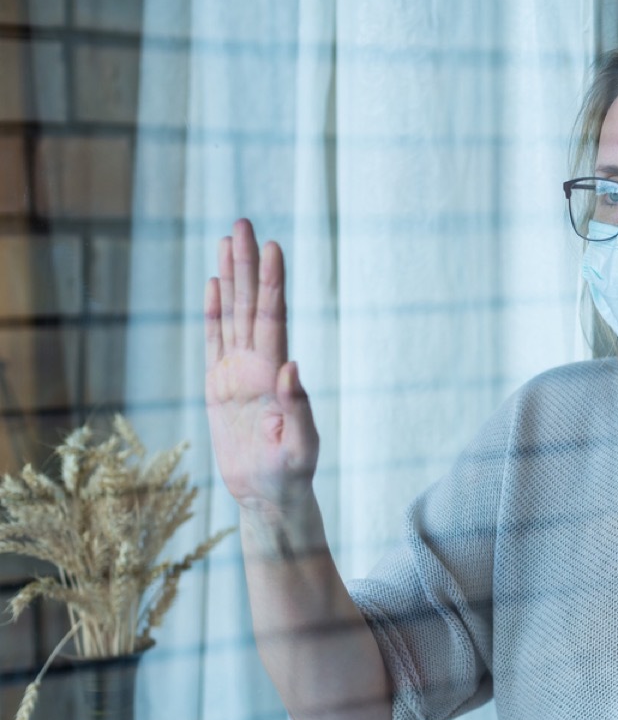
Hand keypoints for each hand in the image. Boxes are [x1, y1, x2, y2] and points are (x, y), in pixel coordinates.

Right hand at [205, 219, 318, 514]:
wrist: (269, 496)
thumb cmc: (292, 474)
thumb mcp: (301, 446)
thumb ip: (298, 407)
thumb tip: (290, 366)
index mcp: (277, 375)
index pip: (274, 319)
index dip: (273, 283)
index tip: (274, 248)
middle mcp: (259, 365)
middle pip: (252, 304)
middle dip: (249, 264)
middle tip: (245, 223)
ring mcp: (238, 373)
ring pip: (233, 314)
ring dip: (231, 277)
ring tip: (228, 240)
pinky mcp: (220, 386)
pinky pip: (213, 341)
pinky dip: (214, 312)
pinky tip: (215, 284)